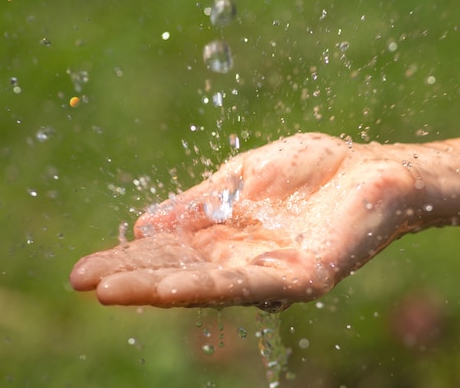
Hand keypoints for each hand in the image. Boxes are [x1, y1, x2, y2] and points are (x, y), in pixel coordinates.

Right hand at [70, 133, 417, 310]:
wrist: (375, 170)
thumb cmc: (313, 172)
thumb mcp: (240, 180)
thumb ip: (197, 205)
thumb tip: (143, 224)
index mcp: (228, 238)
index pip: (170, 252)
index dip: (129, 257)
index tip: (86, 266)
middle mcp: (244, 262)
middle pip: (181, 273)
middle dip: (133, 277)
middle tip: (83, 283)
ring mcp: (273, 272)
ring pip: (208, 285)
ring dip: (159, 287)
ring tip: (112, 290)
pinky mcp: (304, 276)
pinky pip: (250, 284)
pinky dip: (207, 286)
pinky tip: (169, 287)